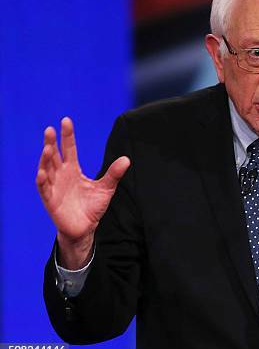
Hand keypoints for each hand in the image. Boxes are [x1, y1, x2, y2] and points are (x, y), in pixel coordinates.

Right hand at [36, 117, 129, 268]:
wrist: (85, 228)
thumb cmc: (92, 207)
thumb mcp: (106, 188)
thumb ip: (114, 174)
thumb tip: (127, 159)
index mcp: (73, 170)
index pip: (69, 149)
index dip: (67, 136)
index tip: (65, 120)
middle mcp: (61, 175)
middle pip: (54, 156)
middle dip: (51, 143)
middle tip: (49, 130)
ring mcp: (54, 187)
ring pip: (46, 169)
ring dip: (45, 159)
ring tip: (46, 148)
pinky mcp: (50, 201)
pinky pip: (44, 189)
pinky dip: (42, 181)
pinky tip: (42, 173)